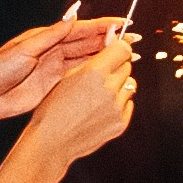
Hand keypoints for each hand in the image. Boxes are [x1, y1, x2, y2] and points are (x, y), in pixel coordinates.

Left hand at [0, 19, 119, 121]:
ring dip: (107, 56)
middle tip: (133, 40)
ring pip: (87, 59)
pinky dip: (95, 72)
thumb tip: (73, 15)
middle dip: (111, 40)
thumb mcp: (25, 48)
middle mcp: (54, 50)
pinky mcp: (55, 85)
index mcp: (47, 37)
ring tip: (128, 55)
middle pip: (88, 43)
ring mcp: (55, 68)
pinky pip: (79, 76)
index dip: (103, 26)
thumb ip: (51, 34)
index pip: (80, 29)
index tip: (123, 23)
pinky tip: (109, 71)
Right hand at [32, 31, 133, 166]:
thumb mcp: (67, 76)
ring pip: (130, 85)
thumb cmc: (53, 110)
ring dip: (118, 86)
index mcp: (94, 73)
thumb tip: (111, 41)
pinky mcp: (120, 123)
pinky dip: (119, 103)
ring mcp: (117, 107)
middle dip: (116, 67)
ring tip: (98, 95)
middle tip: (101, 76)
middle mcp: (109, 89)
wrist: (52, 141)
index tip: (116, 50)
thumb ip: (92, 59)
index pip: (123, 49)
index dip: (119, 48)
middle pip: (127, 66)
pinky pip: (128, 104)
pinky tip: (101, 108)